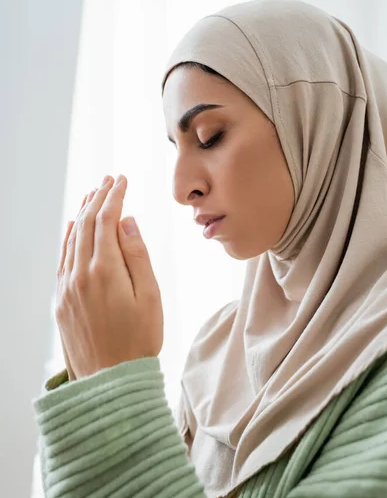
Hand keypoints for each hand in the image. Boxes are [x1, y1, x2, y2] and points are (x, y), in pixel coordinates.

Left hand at [56, 174, 163, 379]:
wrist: (110, 383)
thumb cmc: (139, 340)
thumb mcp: (149, 296)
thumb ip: (137, 255)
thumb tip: (127, 221)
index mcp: (104, 270)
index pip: (107, 220)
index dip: (115, 196)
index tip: (122, 179)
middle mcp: (79, 274)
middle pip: (87, 224)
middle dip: (98, 197)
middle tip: (109, 179)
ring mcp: (66, 288)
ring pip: (72, 239)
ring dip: (83, 213)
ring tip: (92, 194)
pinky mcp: (61, 301)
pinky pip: (62, 259)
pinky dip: (69, 238)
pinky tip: (74, 227)